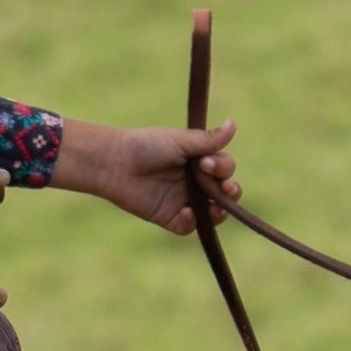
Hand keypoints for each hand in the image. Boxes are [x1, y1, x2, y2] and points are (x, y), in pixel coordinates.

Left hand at [52, 118, 241, 234]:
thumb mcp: (181, 141)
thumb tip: (233, 123)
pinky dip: (192, 222)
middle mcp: (195, 182)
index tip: (207, 163)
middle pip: (224, 192)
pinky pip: (188, 227)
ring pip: (212, 214)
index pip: (225, 168)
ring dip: (220, 213)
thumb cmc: (147, 146)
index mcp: (200, 161)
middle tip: (225, 187)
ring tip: (216, 209)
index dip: (223, 168)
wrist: (117, 163)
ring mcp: (184, 201)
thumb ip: (208, 140)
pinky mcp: (170, 218)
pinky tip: (186, 212)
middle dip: (231, 191)